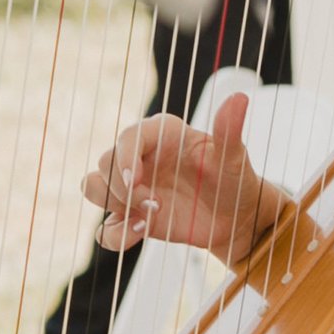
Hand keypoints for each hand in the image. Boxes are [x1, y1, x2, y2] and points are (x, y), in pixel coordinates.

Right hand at [82, 90, 278, 263]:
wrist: (235, 218)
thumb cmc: (234, 180)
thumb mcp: (234, 158)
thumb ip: (229, 131)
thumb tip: (240, 98)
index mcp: (161, 134)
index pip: (128, 137)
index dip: (125, 158)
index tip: (137, 181)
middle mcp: (141, 157)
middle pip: (105, 163)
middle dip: (123, 189)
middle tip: (157, 204)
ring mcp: (132, 188)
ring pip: (94, 188)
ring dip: (116, 207)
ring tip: (149, 221)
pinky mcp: (131, 216)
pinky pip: (105, 228)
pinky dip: (116, 235)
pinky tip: (142, 233)